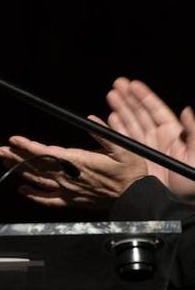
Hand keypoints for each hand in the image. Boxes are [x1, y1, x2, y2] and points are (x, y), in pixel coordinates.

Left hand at [0, 127, 146, 209]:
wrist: (136, 196)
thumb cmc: (131, 171)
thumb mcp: (123, 148)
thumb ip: (104, 134)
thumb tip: (91, 118)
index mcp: (79, 162)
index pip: (47, 153)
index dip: (28, 146)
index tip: (13, 139)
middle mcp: (69, 177)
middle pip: (36, 166)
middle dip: (16, 157)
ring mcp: (69, 191)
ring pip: (38, 180)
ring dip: (19, 171)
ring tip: (4, 162)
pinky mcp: (72, 201)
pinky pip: (48, 200)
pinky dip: (34, 195)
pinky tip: (22, 190)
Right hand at [106, 77, 194, 198]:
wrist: (178, 205)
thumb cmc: (192, 181)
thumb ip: (193, 131)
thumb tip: (186, 110)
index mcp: (174, 135)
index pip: (157, 111)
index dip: (145, 97)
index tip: (133, 84)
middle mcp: (157, 139)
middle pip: (140, 114)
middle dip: (128, 98)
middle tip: (117, 84)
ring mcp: (144, 149)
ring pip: (129, 124)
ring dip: (119, 109)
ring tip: (110, 95)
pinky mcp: (133, 160)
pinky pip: (119, 141)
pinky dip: (110, 130)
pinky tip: (103, 120)